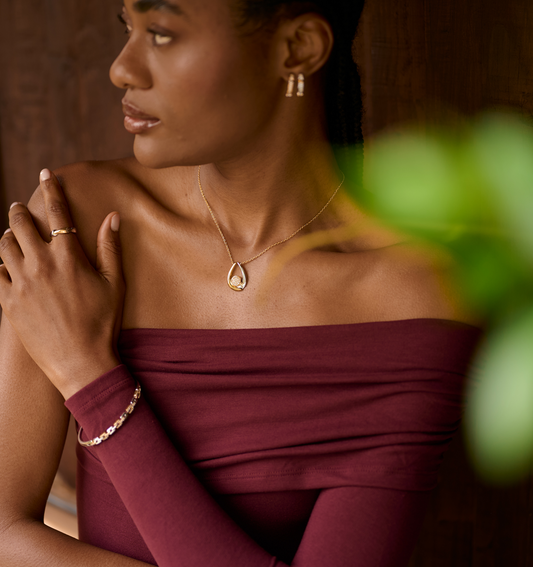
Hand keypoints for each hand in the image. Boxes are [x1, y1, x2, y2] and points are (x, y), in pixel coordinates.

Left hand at [0, 169, 124, 398]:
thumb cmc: (103, 323)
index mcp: (68, 256)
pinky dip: (2, 265)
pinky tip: (9, 267)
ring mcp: (21, 283)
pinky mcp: (8, 302)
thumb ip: (110, 247)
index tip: (46, 174)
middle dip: (19, 211)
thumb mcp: (115, 284)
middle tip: (19, 208)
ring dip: (8, 235)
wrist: (80, 362)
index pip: (57, 212)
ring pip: (4, 246)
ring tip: (12, 235)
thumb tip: (113, 216)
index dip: (51, 189)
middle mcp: (40, 264)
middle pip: (21, 224)